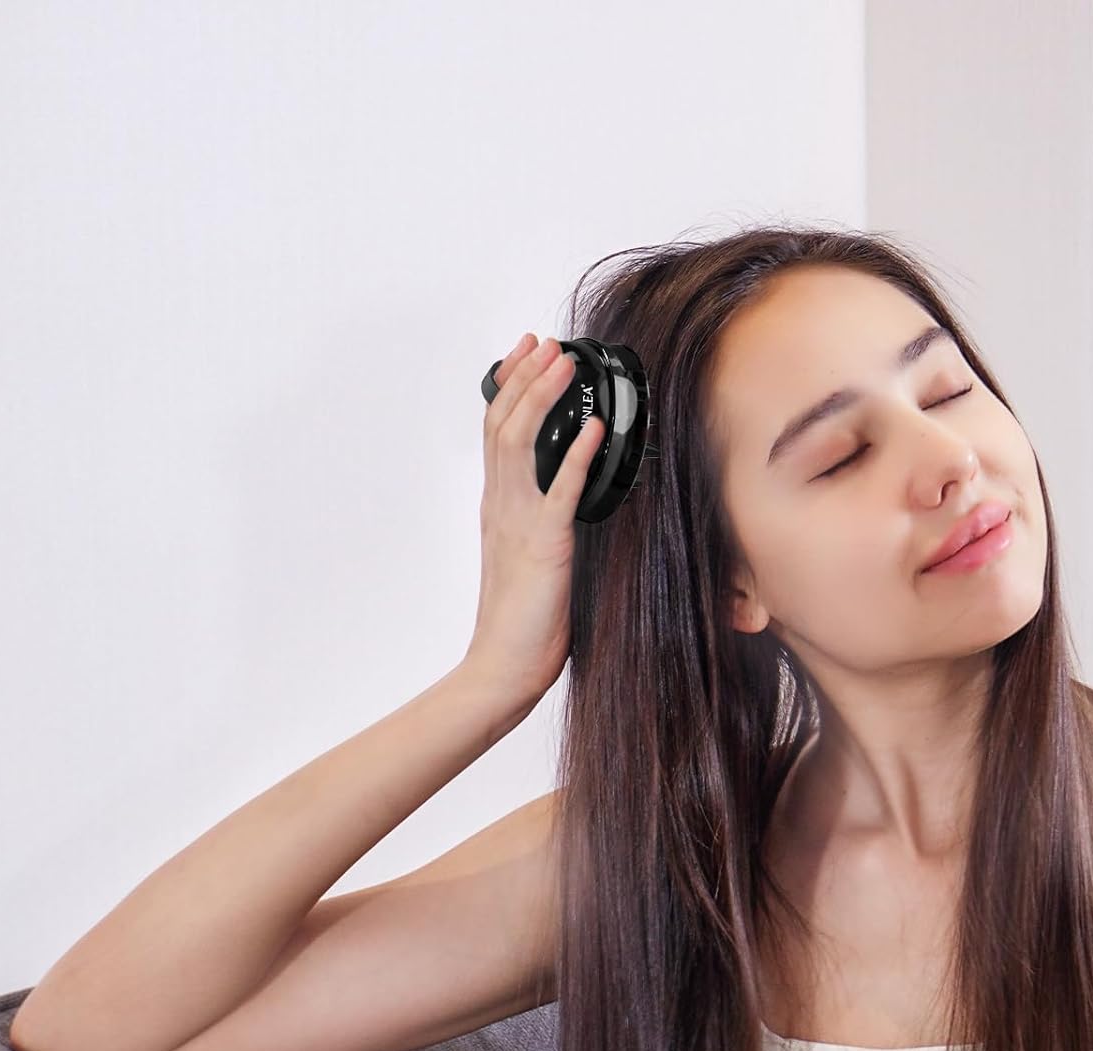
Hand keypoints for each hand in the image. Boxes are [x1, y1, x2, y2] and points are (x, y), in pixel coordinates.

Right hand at [464, 332, 605, 701]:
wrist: (504, 666)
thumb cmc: (523, 623)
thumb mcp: (532, 557)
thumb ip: (544, 522)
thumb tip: (572, 498)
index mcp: (497, 507)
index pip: (496, 431)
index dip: (510, 386)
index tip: (526, 352)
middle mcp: (501, 505)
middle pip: (503, 422)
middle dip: (525, 375)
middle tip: (546, 341)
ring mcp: (518, 522)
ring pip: (521, 441)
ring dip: (544, 396)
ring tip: (564, 362)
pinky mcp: (544, 545)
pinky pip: (560, 489)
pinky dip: (579, 453)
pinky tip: (596, 427)